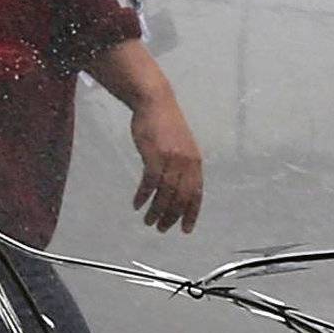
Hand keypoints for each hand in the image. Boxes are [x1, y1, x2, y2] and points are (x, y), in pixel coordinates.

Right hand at [129, 94, 202, 233]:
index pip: (197, 194)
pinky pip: (149, 183)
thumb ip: (183, 167)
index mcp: (196, 162)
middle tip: (161, 228)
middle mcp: (187, 163)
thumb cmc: (166, 125)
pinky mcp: (155, 155)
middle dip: (171, 217)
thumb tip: (178, 190)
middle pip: (181, 197)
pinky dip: (143, 196)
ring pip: (165, 193)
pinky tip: (137, 204)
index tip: (185, 230)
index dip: (191, 214)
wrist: (155, 102)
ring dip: (156, 211)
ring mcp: (171, 159)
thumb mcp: (182, 147)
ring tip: (148, 221)